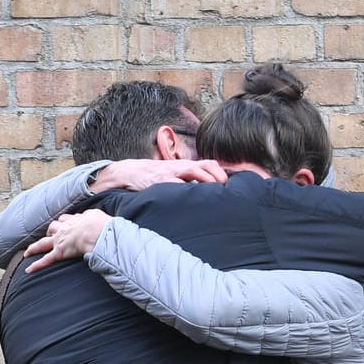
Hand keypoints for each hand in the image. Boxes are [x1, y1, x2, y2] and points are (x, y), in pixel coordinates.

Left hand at [23, 209, 112, 272]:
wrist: (97, 232)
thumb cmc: (100, 224)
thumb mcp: (96, 214)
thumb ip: (91, 215)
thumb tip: (91, 217)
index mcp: (74, 220)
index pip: (65, 219)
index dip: (64, 222)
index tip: (64, 224)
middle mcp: (64, 229)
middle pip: (53, 227)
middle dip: (50, 232)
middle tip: (50, 236)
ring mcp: (60, 241)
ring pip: (43, 243)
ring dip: (35, 247)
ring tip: (29, 252)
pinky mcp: (60, 253)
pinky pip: (46, 260)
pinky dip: (36, 265)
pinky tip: (28, 270)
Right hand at [88, 158, 228, 191]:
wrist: (130, 171)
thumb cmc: (153, 176)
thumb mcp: (172, 175)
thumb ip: (187, 180)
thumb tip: (203, 192)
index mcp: (185, 166)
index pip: (209, 164)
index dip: (222, 172)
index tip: (232, 184)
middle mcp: (181, 166)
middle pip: (207, 164)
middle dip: (219, 175)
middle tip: (227, 189)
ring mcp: (172, 172)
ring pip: (195, 171)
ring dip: (207, 180)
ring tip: (216, 191)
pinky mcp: (161, 180)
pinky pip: (177, 184)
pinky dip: (186, 190)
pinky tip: (193, 199)